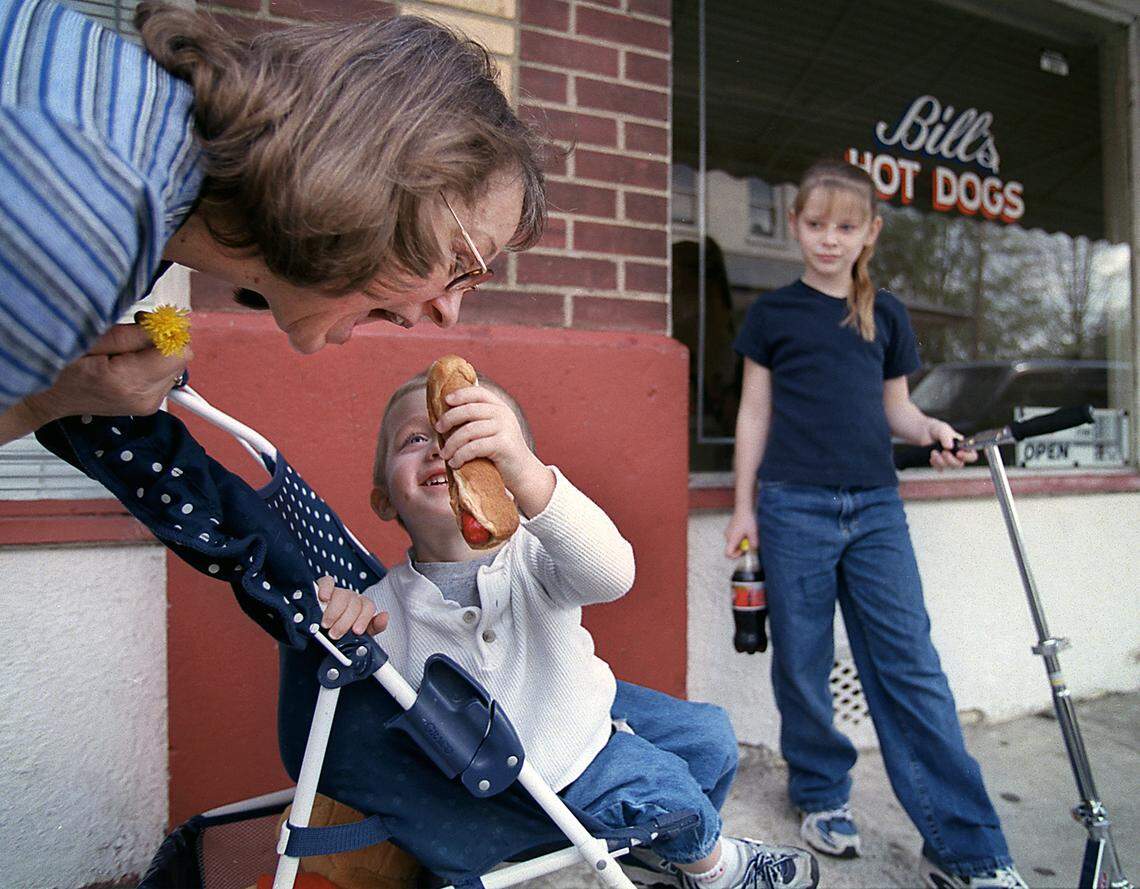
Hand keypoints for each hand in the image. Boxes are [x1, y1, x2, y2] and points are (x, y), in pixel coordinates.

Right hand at [21, 322, 191, 426]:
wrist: (50, 398)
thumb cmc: (61, 369)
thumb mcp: (90, 341)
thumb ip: (131, 334)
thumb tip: (163, 326)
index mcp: (128, 382)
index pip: (178, 353)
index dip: (166, 332)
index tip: (148, 324)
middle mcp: (143, 398)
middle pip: (180, 359)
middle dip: (161, 341)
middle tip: (133, 334)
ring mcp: (148, 404)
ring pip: (174, 367)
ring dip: (156, 353)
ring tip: (126, 351)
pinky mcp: (149, 404)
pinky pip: (166, 376)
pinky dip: (153, 365)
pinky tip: (129, 363)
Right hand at [316, 576, 387, 638]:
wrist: (320, 629)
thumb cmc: (341, 630)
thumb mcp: (358, 633)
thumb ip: (374, 627)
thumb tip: (385, 617)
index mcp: (362, 606)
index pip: (369, 606)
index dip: (364, 619)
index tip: (356, 631)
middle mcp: (351, 597)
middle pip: (354, 603)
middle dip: (344, 622)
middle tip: (335, 634)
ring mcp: (338, 591)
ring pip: (341, 595)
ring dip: (333, 612)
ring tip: (326, 625)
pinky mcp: (324, 587)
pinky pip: (327, 582)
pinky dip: (326, 590)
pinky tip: (323, 598)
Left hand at [434, 386, 551, 511]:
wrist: (522, 473)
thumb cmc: (500, 453)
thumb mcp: (491, 431)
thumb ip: (477, 420)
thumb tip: (445, 417)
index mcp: (500, 407)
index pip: (478, 392)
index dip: (461, 394)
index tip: (446, 400)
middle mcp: (503, 414)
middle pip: (469, 410)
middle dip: (449, 419)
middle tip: (438, 429)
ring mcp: (504, 428)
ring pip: (468, 431)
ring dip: (451, 443)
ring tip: (445, 454)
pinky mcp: (503, 445)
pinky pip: (473, 447)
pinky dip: (460, 456)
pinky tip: (455, 463)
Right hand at [724, 510, 758, 557]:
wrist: (743, 509)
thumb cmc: (747, 520)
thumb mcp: (753, 533)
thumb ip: (753, 543)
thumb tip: (753, 549)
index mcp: (732, 539)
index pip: (728, 553)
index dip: (735, 556)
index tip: (743, 551)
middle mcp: (728, 537)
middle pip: (732, 549)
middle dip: (740, 548)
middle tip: (748, 542)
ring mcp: (728, 533)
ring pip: (733, 543)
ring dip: (740, 542)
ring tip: (747, 535)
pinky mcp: (729, 529)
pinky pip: (733, 538)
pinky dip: (739, 538)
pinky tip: (744, 531)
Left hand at [926, 419, 977, 469]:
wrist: (924, 432)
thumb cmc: (937, 429)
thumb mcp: (942, 429)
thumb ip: (946, 436)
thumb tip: (949, 447)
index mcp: (963, 446)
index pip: (972, 456)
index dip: (967, 457)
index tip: (958, 453)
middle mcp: (957, 455)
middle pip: (959, 464)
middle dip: (951, 460)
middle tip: (944, 452)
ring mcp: (948, 460)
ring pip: (948, 467)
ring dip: (940, 461)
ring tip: (934, 452)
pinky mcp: (939, 463)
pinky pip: (939, 468)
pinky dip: (935, 463)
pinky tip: (932, 456)